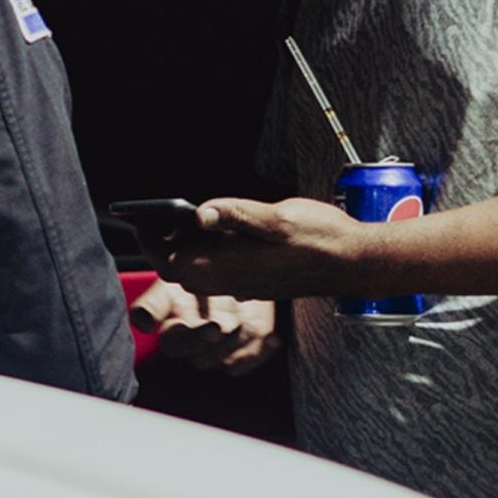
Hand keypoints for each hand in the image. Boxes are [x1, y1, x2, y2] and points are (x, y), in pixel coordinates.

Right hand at [130, 279, 280, 375]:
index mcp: (172, 328)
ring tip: (243, 322)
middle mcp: (194, 344)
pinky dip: (263, 351)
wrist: (229, 263)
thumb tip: (142, 321)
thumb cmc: (194, 269)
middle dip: (210, 342)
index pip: (172, 344)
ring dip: (236, 345)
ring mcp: (220, 350)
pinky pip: (251, 363)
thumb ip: (157, 298)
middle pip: (198, 358)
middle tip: (220, 325)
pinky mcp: (244, 350)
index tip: (204, 325)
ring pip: (224, 362)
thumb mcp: (173, 275)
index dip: (187, 339)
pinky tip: (273, 339)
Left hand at [161, 195, 375, 300]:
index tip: (141, 219)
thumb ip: (236, 214)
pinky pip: (219, 271)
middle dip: (165, 244)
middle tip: (159, 215)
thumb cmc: (321, 239)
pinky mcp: (255, 281)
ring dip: (187, 248)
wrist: (355, 262)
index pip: (173, 263)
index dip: (152, 242)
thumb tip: (200, 212)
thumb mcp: (276, 218)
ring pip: (200, 271)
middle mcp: (232, 282)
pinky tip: (219, 231)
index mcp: (230, 268)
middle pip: (182, 269)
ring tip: (186, 219)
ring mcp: (244, 284)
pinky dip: (209, 252)